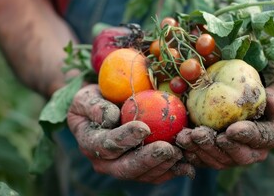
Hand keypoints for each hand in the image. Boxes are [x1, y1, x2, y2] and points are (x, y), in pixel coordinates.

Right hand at [67, 84, 194, 182]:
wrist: (103, 111)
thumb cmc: (95, 100)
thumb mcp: (87, 97)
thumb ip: (94, 106)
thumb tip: (110, 118)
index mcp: (90, 143)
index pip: (106, 145)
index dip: (125, 138)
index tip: (144, 128)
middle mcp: (104, 162)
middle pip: (125, 167)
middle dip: (148, 159)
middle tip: (167, 149)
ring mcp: (122, 168)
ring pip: (143, 175)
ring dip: (162, 166)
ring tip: (179, 154)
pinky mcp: (140, 170)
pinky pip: (156, 174)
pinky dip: (172, 170)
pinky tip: (186, 165)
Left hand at [176, 79, 273, 168]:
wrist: (255, 96)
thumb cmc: (270, 88)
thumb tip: (272, 102)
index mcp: (271, 134)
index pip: (262, 138)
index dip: (247, 136)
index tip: (231, 130)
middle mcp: (255, 149)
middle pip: (239, 155)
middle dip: (217, 146)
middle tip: (201, 134)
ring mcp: (235, 153)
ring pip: (219, 160)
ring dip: (201, 150)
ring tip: (186, 137)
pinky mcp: (218, 153)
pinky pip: (205, 159)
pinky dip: (193, 153)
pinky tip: (181, 143)